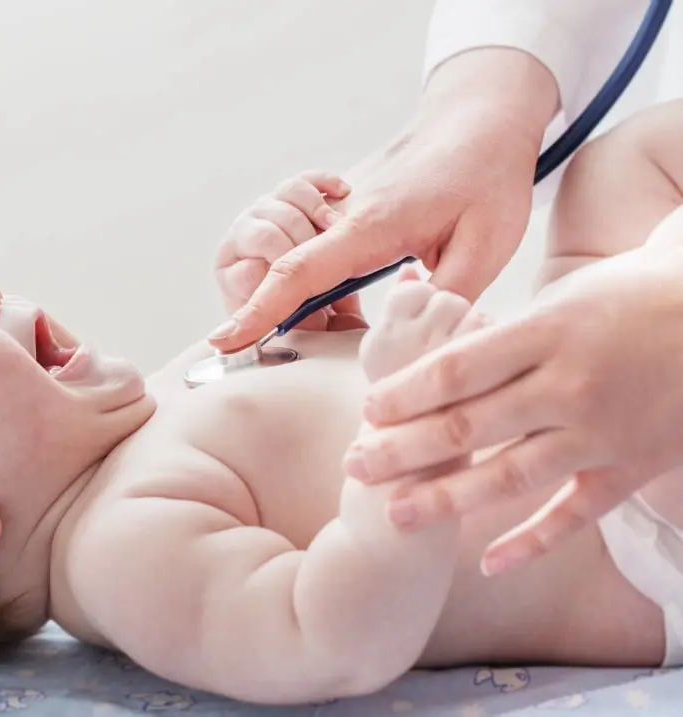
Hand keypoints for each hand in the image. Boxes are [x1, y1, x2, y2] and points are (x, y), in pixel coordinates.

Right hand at [208, 48, 558, 351]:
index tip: (223, 340)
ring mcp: (336, 210)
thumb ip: (446, 298)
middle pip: (277, 267)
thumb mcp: (487, 244)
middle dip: (275, 310)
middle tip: (322, 334)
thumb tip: (412, 342)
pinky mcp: (340, 210)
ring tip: (342, 312)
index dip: (258, 311)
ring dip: (295, 289)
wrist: (478, 118)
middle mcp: (341, 216)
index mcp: (370, 225)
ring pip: (287, 257)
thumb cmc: (487, 175)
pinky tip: (349, 288)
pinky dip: (310, 274)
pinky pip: (306, 246)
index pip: (297, 271)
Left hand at [342, 240, 682, 575]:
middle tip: (354, 466)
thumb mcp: (557, 300)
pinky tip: (487, 562)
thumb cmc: (624, 300)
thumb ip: (496, 334)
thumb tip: (424, 339)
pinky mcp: (629, 468)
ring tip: (395, 513)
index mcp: (546, 334)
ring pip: (510, 477)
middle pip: (468, 426)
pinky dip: (531, 542)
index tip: (366, 411)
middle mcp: (569, 386)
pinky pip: (574, 514)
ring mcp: (601, 433)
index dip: (403, 395)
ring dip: (447, 499)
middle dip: (402, 450)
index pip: (456, 371)